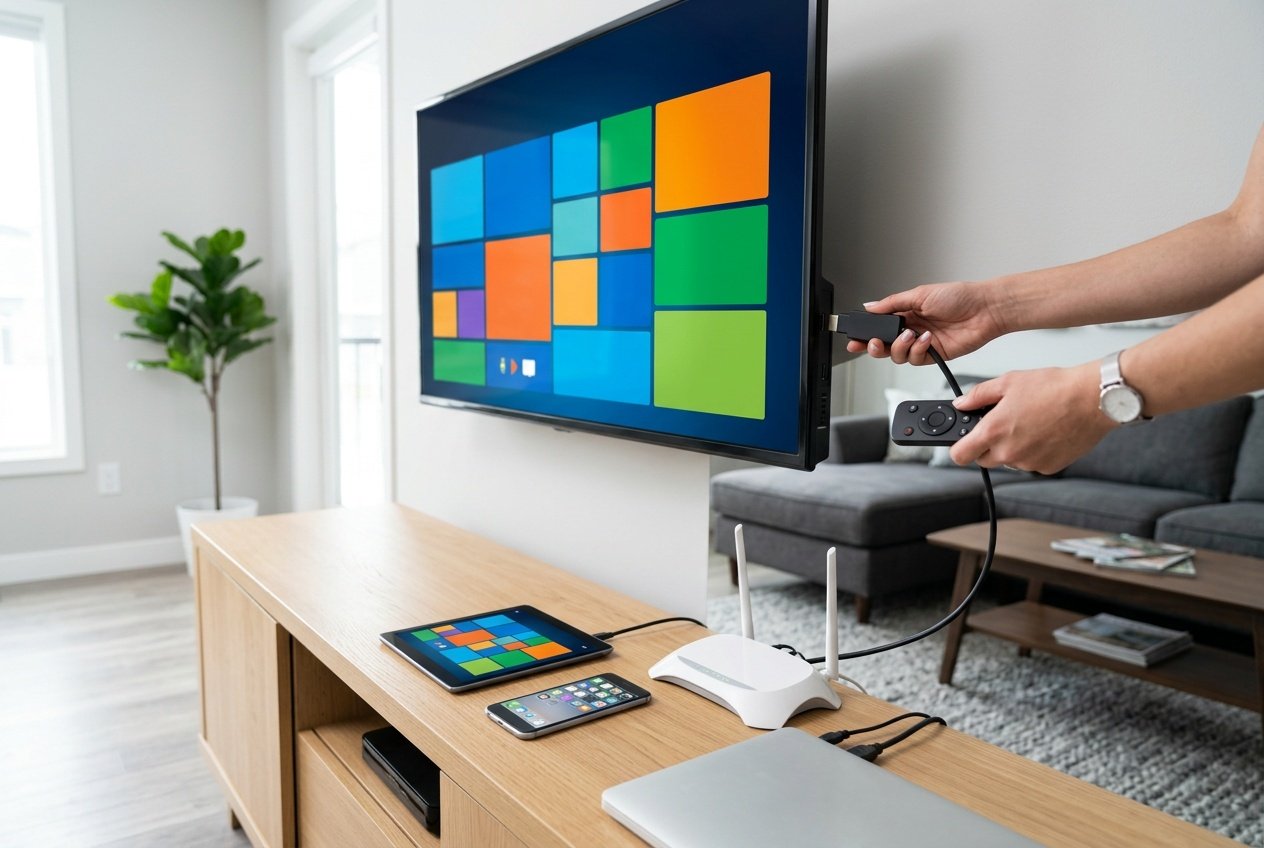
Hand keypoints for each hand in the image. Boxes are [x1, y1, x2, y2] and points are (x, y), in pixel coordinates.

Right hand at [845, 281, 1006, 364]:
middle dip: (876, 346)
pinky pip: (916, 360)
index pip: (880, 325)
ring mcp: (922, 343)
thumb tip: (869, 306)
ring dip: (901, 347)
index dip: (866, 333)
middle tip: (877, 343)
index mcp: (906, 312)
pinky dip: (918, 351)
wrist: (984, 310)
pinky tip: (927, 340)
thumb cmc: (959, 296)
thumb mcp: (920, 293)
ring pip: (898, 355)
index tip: (855, 338)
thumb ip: (892, 303)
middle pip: (885, 345)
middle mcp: (912, 328)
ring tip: (912, 335)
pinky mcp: (934, 355)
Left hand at [948, 363, 1115, 473]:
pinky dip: (1034, 452)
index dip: (960, 448)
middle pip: (984, 459)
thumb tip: (961, 403)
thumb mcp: (1008, 381)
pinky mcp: (1048, 467)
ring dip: (1013, 448)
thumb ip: (978, 395)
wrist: (1092, 399)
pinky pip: (1032, 463)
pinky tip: (1044, 432)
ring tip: (1030, 423)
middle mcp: (1009, 453)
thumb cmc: (1054, 388)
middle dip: (987, 445)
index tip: (964, 441)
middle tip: (1002, 425)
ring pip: (1009, 461)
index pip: (960, 455)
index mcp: (993, 432)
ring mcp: (1029, 463)